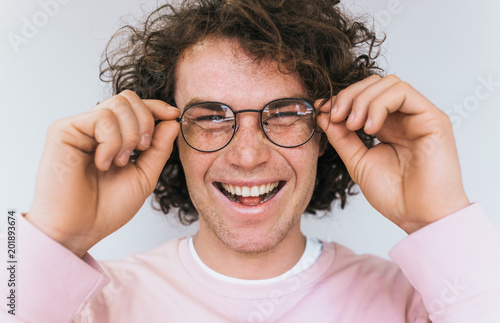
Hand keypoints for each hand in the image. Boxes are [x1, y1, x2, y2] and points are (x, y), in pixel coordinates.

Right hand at [26, 90, 179, 256]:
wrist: (80, 230)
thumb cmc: (107, 208)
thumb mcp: (145, 175)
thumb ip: (159, 148)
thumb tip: (172, 120)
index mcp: (113, 136)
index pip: (135, 107)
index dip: (157, 107)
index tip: (174, 115)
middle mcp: (94, 128)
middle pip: (128, 98)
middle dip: (145, 121)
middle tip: (141, 150)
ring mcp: (78, 127)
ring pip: (117, 105)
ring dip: (129, 136)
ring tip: (120, 162)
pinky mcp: (62, 130)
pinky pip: (101, 118)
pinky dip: (112, 142)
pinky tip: (103, 163)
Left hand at [316, 75, 469, 233]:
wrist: (419, 217)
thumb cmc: (395, 195)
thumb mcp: (358, 161)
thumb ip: (342, 137)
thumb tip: (323, 114)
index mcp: (388, 126)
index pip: (364, 96)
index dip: (342, 99)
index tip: (322, 111)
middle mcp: (404, 118)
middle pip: (374, 84)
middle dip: (349, 96)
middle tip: (335, 116)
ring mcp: (419, 116)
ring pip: (388, 83)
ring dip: (362, 99)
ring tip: (353, 125)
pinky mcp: (433, 118)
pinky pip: (403, 93)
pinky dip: (379, 104)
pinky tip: (370, 128)